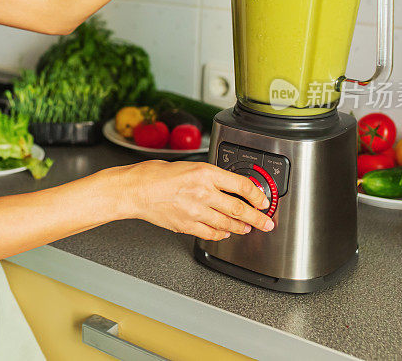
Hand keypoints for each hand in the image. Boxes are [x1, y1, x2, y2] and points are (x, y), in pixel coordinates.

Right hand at [115, 160, 275, 240]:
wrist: (134, 190)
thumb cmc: (153, 174)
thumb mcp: (187, 166)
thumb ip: (208, 176)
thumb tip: (226, 184)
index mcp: (205, 173)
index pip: (242, 186)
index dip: (258, 195)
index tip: (264, 201)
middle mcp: (203, 192)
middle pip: (240, 209)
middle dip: (258, 218)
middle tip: (267, 223)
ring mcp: (196, 211)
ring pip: (227, 223)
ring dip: (241, 227)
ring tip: (248, 228)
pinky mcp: (187, 225)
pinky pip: (210, 233)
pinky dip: (221, 234)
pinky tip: (225, 233)